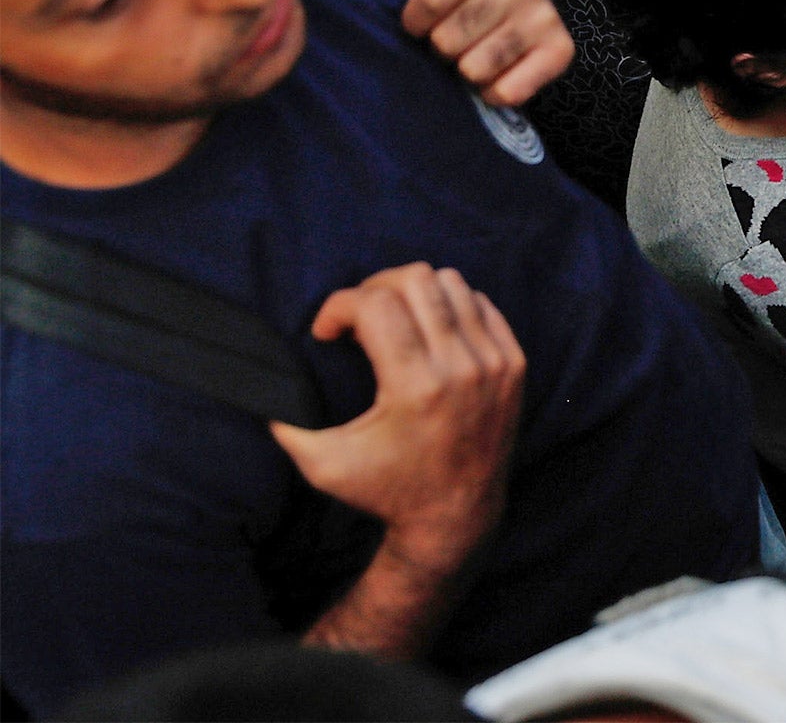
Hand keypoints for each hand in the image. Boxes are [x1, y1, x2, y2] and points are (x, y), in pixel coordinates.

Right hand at [271, 264, 523, 571]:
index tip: (326, 332)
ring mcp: (494, 361)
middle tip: (357, 316)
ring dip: (413, 292)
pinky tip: (428, 329)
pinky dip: (450, 304)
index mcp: (416, 386)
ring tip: (392, 319)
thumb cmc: (387, 489)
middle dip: (373, 287)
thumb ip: (288, 422)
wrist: (457, 514)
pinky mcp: (514, 362)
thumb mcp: (325, 465)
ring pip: (451, 283)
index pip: (375, 304)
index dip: (338, 305)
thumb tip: (261, 378)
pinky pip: (481, 303)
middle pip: (415, 280)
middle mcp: (461, 366)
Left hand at [382, 0, 574, 105]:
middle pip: (448, 39)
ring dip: (465, 71)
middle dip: (441, 47)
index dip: (413, 20)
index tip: (418, 22)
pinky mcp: (561, 51)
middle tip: (452, 39)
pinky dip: (493, 92)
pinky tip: (496, 74)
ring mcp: (545, 17)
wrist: (522, 5)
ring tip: (473, 53)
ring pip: (475, 70)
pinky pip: (508, 92)